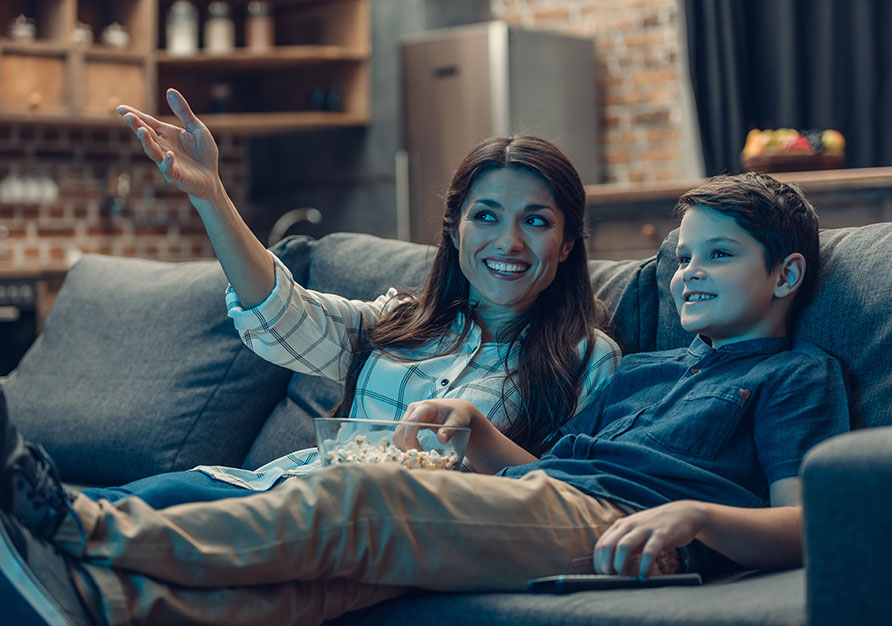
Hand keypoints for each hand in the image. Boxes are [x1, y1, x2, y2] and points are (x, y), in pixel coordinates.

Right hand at [117, 88, 221, 203]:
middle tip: (128, 116)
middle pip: (147, 135)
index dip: (134, 115)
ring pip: (153, 151)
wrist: (211, 178)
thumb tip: (169, 90)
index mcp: (167, 134)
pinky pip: (169, 168)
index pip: (148, 122)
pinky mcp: (176, 175)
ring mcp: (167, 161)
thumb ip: (183, 111)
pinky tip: (169, 153)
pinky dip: (168, 161)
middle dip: (137, 126)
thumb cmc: (203, 153)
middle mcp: (163, 146)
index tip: (120, 108)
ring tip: (141, 131)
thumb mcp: (196, 128)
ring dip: (146, 142)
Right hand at [393, 399, 481, 450]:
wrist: (457, 410)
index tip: (414, 452)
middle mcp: (413, 409)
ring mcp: (409, 415)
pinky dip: (405, 445)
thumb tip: (442, 440)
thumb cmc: (458, 414)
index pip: (412, 422)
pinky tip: (416, 452)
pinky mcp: (409, 422)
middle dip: (407, 446)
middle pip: (402, 430)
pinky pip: (401, 436)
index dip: (410, 438)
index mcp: (425, 407)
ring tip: (419, 457)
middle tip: (420, 459)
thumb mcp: (458, 421)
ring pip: (398, 434)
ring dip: (404, 447)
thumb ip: (450, 430)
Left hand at [593, 500, 707, 577]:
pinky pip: (649, 552)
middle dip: (605, 564)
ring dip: (620, 565)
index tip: (601, 577)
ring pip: (624, 547)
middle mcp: (629, 525)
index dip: (598, 562)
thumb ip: (625, 547)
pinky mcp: (661, 534)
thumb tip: (612, 569)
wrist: (683, 514)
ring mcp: (644, 529)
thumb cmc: (656, 529)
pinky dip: (645, 566)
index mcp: (621, 525)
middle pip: (608, 545)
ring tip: (624, 579)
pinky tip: (645, 577)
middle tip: (609, 579)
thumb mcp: (636, 534)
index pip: (601, 544)